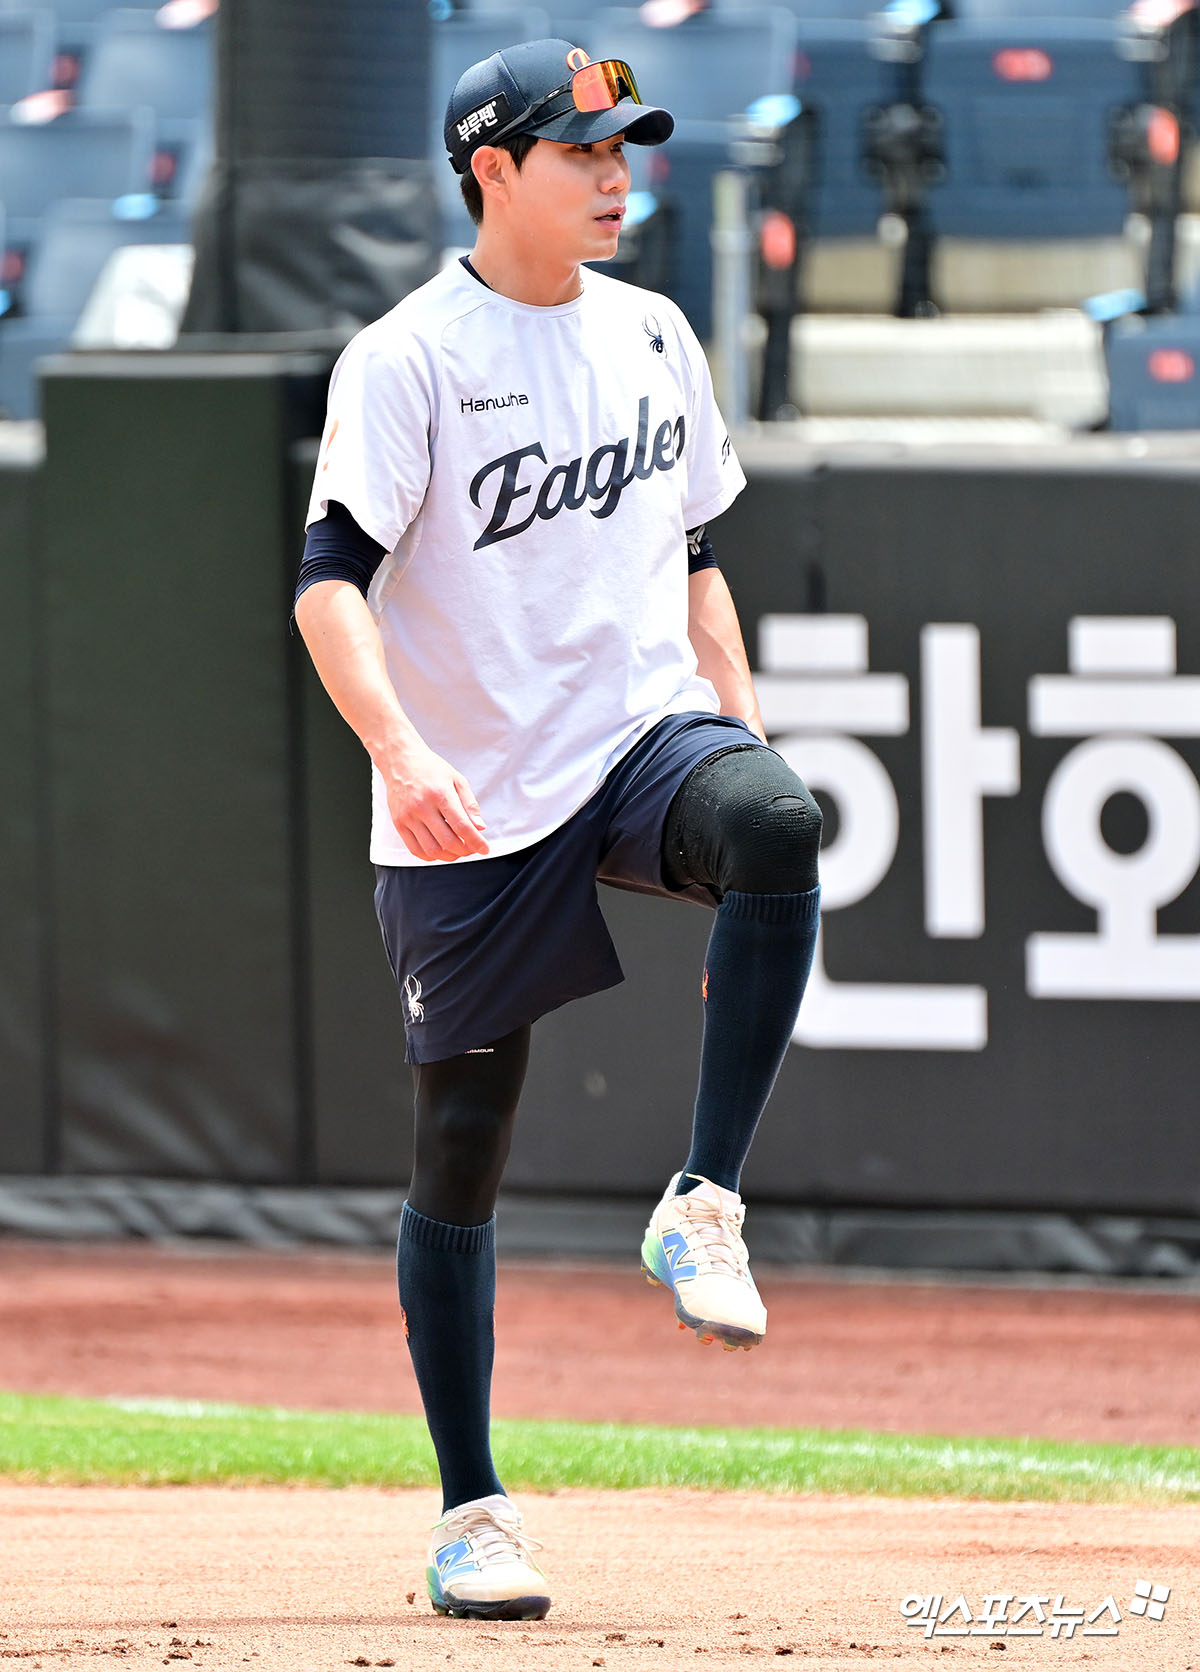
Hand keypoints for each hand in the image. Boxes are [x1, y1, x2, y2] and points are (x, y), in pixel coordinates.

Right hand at [381, 741, 488, 861]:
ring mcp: (408, 816)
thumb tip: (480, 827)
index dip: (476, 842)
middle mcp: (422, 806)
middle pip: (448, 841)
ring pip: (432, 850)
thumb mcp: (457, 779)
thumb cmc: (431, 769)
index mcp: (440, 794)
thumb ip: (470, 804)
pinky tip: (440, 850)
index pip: (462, 826)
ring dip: (449, 856)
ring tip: (457, 850)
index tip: (485, 849)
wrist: (400, 760)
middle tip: (472, 849)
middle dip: (464, 851)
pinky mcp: (398, 823)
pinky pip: (415, 849)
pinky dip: (431, 856)